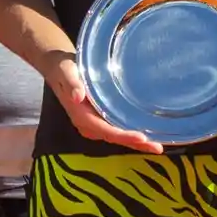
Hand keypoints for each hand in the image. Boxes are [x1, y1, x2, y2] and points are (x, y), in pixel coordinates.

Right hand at [47, 55, 165, 153]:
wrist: (59, 68)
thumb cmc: (64, 68)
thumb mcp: (66, 71)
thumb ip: (72, 83)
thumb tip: (78, 96)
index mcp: (81, 116)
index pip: (105, 130)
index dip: (123, 136)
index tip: (141, 137)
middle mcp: (88, 125)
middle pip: (114, 138)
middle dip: (135, 144)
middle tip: (157, 148)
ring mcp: (94, 124)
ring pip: (117, 137)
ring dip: (136, 143)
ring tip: (157, 146)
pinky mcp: (100, 120)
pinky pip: (117, 131)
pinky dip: (131, 135)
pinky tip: (147, 136)